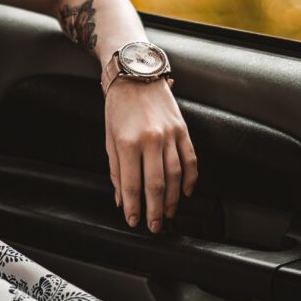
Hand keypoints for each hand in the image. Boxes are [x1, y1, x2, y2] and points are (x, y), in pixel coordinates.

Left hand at [104, 78, 197, 232]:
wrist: (136, 75)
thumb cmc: (118, 107)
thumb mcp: (109, 138)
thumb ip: (116, 170)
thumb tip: (120, 198)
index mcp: (128, 142)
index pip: (132, 185)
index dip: (133, 207)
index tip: (133, 220)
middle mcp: (151, 140)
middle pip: (157, 185)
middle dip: (155, 210)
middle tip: (155, 226)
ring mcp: (170, 135)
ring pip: (176, 176)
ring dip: (173, 200)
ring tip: (168, 213)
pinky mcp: (183, 130)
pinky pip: (190, 160)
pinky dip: (190, 179)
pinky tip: (186, 193)